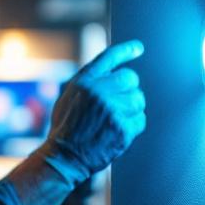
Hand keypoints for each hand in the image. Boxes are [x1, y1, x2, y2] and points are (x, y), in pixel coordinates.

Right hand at [39, 39, 147, 183]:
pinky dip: (133, 126)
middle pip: (130, 78)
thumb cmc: (65, 129)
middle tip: (121, 103)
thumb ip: (88, 84)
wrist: (63, 157)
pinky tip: (118, 132)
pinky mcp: (122, 128)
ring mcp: (112, 109)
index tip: (139, 48)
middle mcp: (98, 91)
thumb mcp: (68, 98)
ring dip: (132, 109)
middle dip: (129, 89)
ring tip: (116, 120)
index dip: (126, 51)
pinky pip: (140, 120)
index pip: (109, 58)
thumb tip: (110, 73)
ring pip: (138, 99)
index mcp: (84, 81)